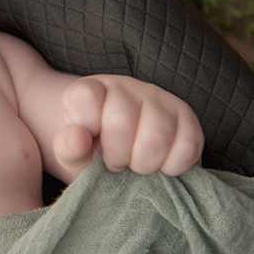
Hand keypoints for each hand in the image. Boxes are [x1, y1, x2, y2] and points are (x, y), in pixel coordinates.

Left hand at [53, 75, 203, 176]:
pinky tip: (161, 166)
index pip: (84, 98)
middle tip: (116, 163)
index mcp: (90, 91)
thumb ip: (67, 148)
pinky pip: (187, 146)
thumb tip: (77, 138)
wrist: (126, 158)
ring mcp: (158, 97)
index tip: (89, 146)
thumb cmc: (95, 155)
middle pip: (121, 123)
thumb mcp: (72, 156)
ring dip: (144, 165)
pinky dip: (173, 167)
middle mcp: (124, 86)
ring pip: (156, 138)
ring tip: (137, 165)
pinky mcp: (186, 115)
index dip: (85, 130)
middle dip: (117, 156)